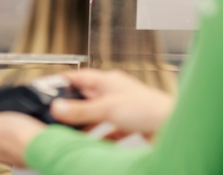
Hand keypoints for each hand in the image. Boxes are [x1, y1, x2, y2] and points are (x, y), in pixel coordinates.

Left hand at [0, 112, 46, 167]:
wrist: (49, 141)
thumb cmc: (19, 137)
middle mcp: (11, 152)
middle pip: (4, 137)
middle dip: (7, 126)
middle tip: (9, 116)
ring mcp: (27, 150)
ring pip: (20, 137)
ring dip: (22, 128)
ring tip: (24, 118)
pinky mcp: (42, 143)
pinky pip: (35, 135)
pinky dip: (35, 129)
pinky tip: (37, 123)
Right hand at [52, 70, 173, 138]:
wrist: (174, 125)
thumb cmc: (149, 108)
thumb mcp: (107, 109)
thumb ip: (81, 111)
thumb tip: (57, 108)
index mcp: (108, 81)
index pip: (79, 77)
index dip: (63, 81)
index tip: (47, 87)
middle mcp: (115, 92)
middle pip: (87, 98)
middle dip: (72, 107)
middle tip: (56, 115)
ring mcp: (123, 108)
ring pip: (97, 116)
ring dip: (86, 125)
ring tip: (71, 133)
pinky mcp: (130, 124)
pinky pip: (109, 131)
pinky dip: (100, 138)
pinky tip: (94, 145)